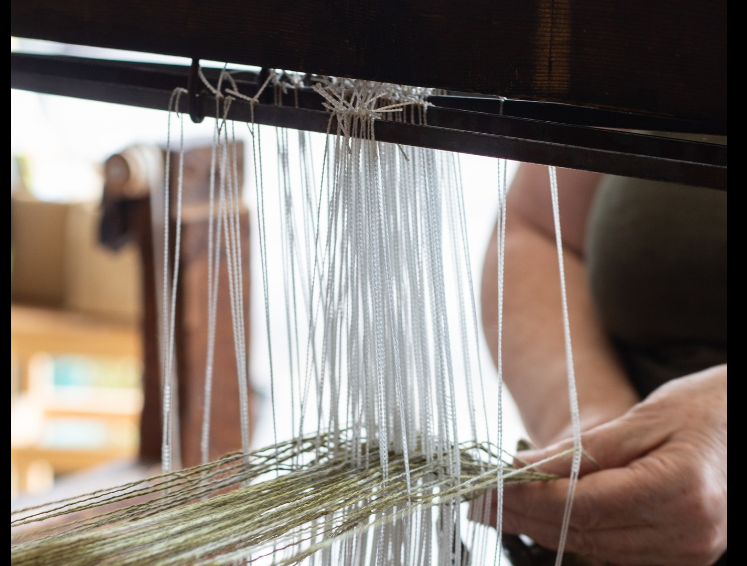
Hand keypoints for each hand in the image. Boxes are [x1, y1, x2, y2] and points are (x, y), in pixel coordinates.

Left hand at [473, 365, 726, 565]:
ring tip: (499, 510)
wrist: (743, 425)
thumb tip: (520, 468)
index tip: (486, 489)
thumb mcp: (640, 419)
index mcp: (681, 493)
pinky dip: (575, 536)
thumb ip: (581, 450)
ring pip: (594, 550)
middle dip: (524, 517)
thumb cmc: (699, 411)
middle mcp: (689, 535)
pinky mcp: (682, 557)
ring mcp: (689, 553)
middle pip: (584, 533)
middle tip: (478, 503)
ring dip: (543, 530)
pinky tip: (542, 519)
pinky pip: (614, 554)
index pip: (583, 505)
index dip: (528, 499)